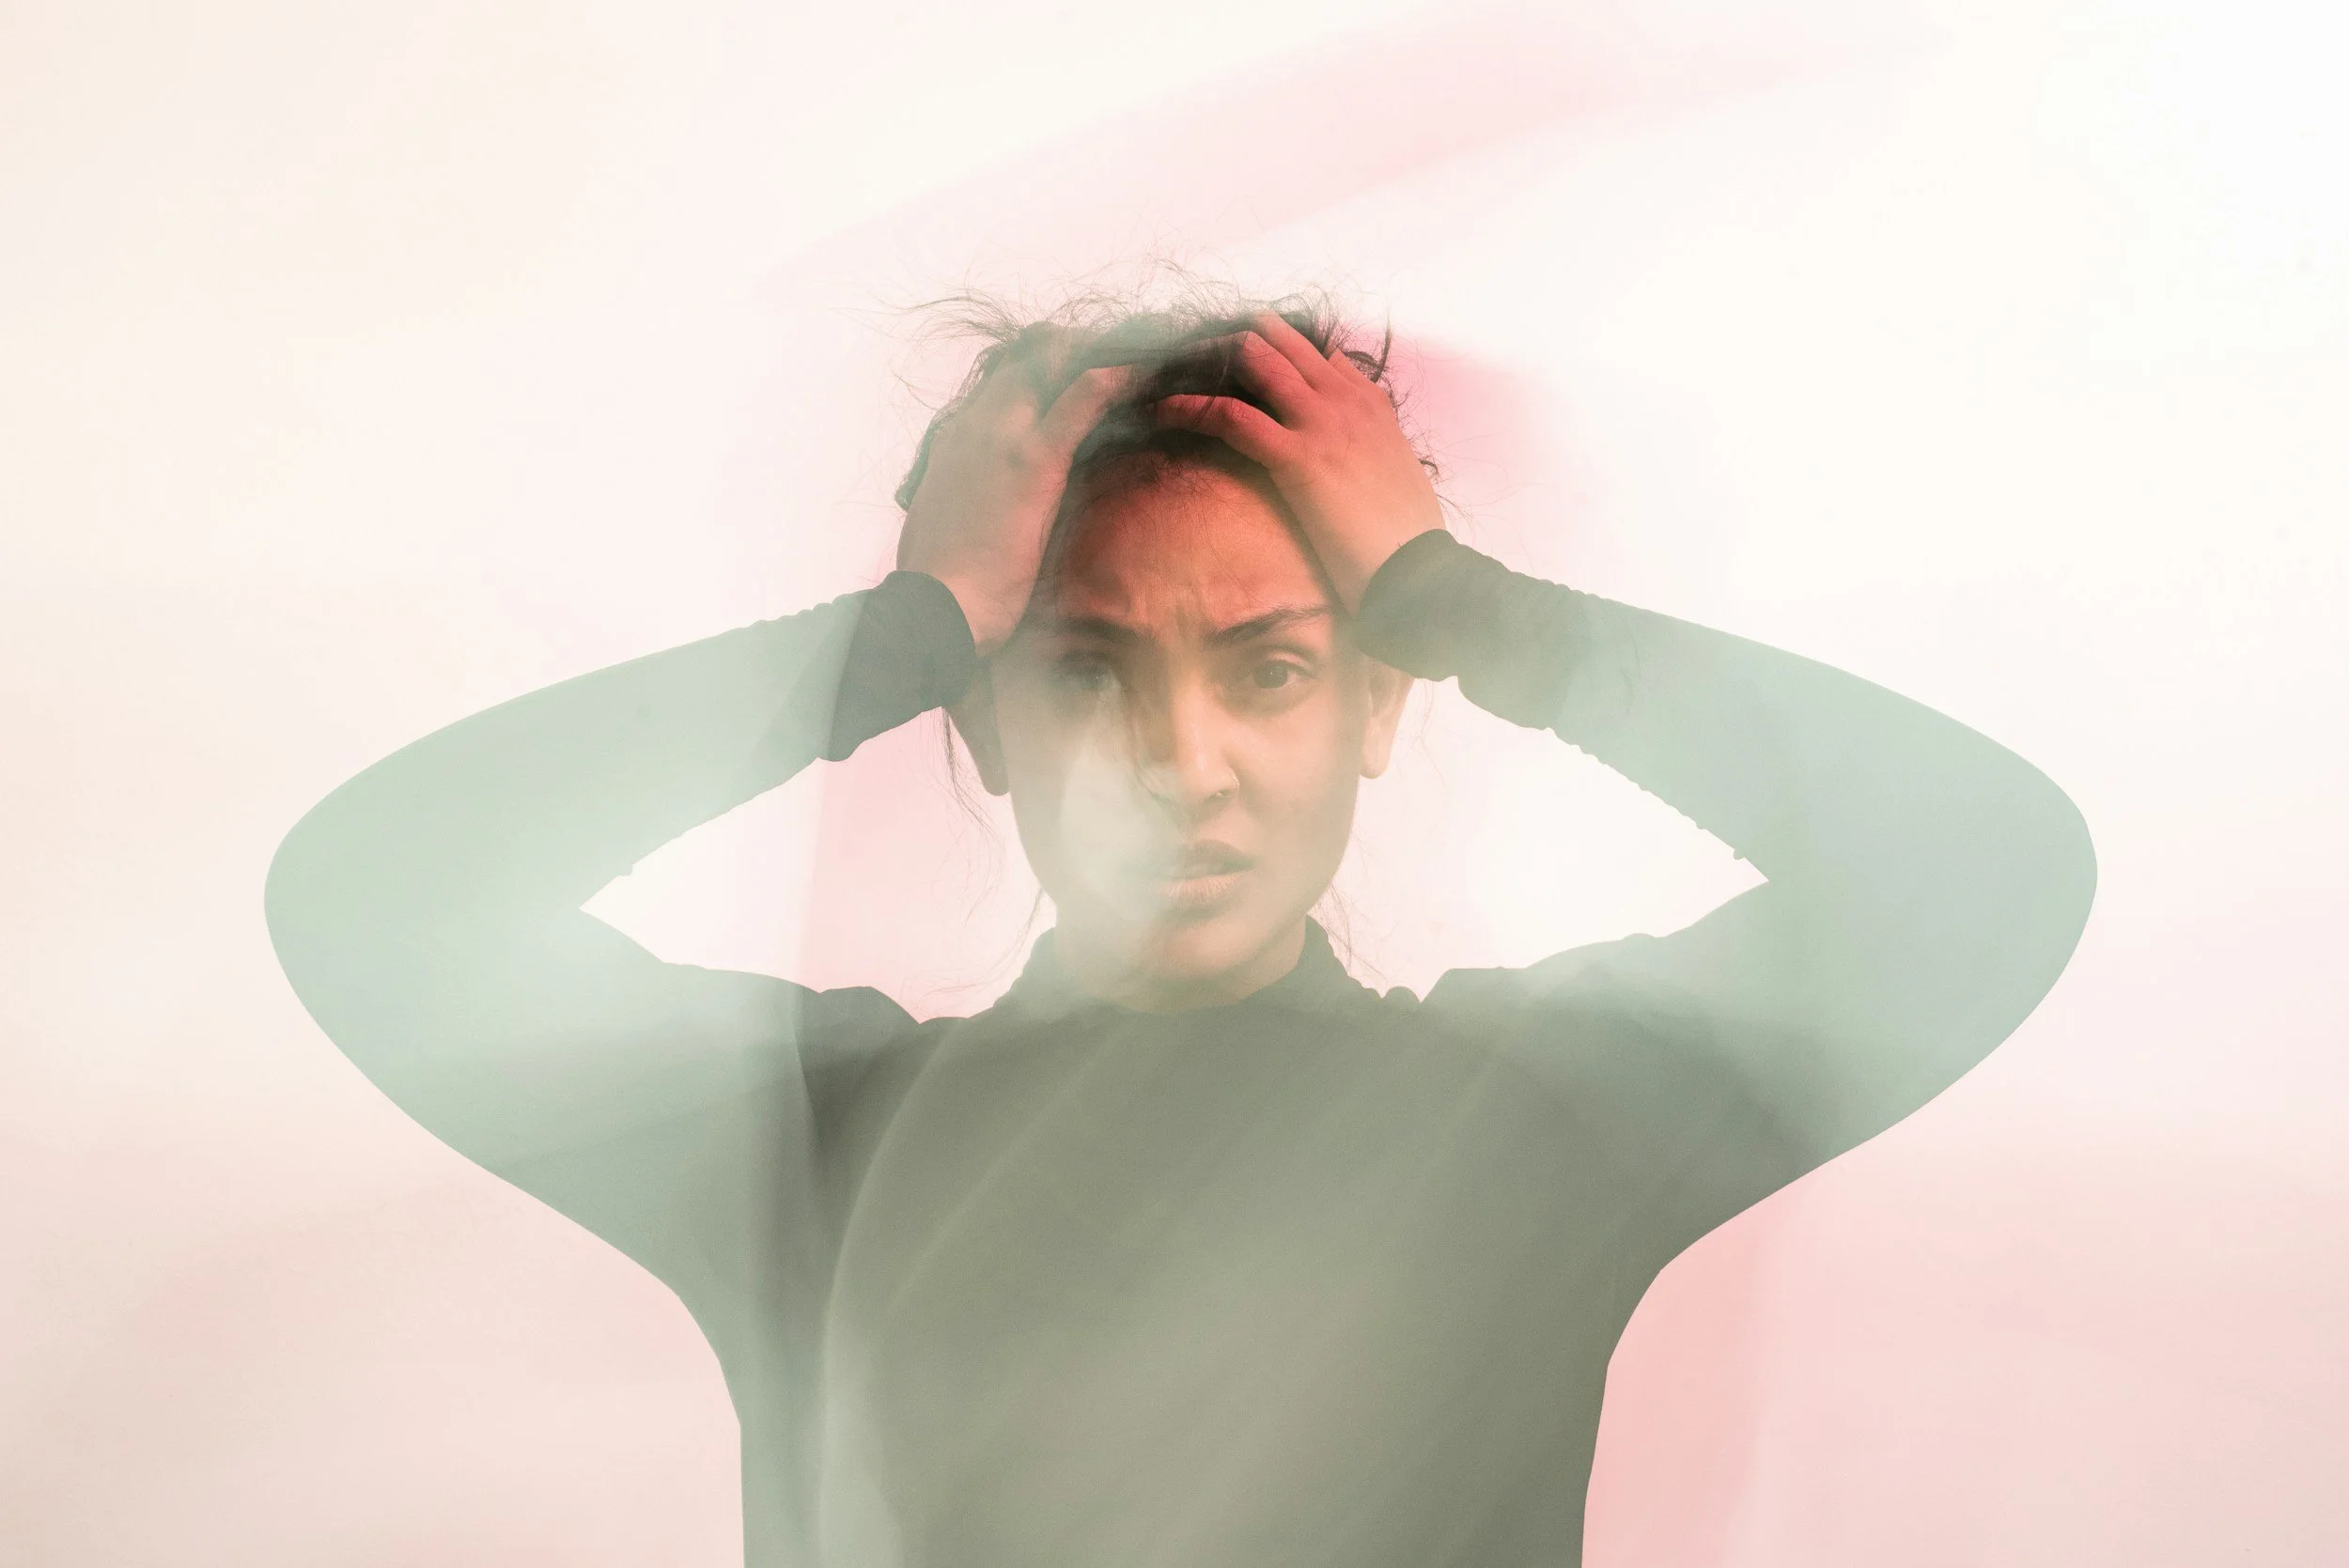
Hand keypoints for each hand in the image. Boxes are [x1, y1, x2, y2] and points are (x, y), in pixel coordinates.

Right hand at [896, 331, 1132, 654]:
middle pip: (1028, 357)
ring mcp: (1002, 436)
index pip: (1002, 383)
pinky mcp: (1033, 458)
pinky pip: (1084, 396)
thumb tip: (982, 518)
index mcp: (954, 442)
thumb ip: (962, 507)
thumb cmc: (943, 591)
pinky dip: (1120, 375)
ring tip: (1148, 347)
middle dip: (1078, 347)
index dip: (1043, 371)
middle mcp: (974, 425)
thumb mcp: (944, 534)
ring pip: (1054, 360)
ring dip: (1103, 350)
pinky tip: (1149, 370)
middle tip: (1128, 350)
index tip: (1080, 370)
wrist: (933, 612)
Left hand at [1152, 312, 1444, 610]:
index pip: (1312, 351)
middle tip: (1187, 355)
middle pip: (1277, 343)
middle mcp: (1343, 400)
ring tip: (1167, 369)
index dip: (1269, 346)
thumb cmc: (1405, 530)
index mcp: (1367, 402)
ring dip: (1207, 361)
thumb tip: (1343, 387)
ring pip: (1254, 361)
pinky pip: (1230, 416)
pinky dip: (1190, 408)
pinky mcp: (1296, 456)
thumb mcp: (1395, 461)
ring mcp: (1320, 422)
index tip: (1232, 354)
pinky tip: (1161, 410)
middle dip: (1228, 342)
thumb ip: (1371, 422)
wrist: (1418, 567)